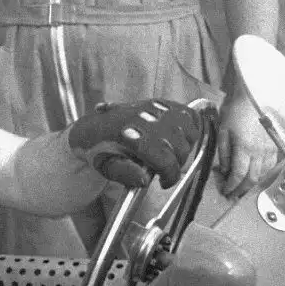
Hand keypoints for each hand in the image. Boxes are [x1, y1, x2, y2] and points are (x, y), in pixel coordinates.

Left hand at [67, 99, 202, 187]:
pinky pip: (190, 116)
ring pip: (189, 132)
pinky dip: (191, 129)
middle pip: (179, 146)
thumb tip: (144, 179)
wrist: (93, 127)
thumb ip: (123, 173)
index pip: (162, 157)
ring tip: (169, 155)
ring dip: (184, 148)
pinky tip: (177, 139)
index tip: (165, 182)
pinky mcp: (161, 102)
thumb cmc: (99, 149)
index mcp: (123, 130)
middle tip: (164, 171)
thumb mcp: (105, 166)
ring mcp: (153, 106)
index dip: (170, 174)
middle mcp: (141, 114)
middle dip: (176, 164)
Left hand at [215, 92, 275, 198]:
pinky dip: (263, 175)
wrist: (254, 96)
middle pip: (253, 179)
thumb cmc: (235, 111)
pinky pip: (272, 167)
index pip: (239, 175)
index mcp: (244, 148)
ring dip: (253, 185)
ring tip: (243, 188)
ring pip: (264, 175)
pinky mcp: (276, 146)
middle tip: (232, 194)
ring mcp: (271, 149)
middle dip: (241, 190)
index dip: (232, 186)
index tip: (225, 191)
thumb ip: (224, 153)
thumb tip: (225, 171)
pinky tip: (256, 176)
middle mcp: (260, 152)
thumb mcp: (223, 131)